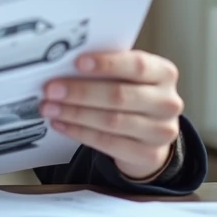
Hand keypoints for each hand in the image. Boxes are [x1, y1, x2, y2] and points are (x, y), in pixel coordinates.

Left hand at [41, 50, 183, 180]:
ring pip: (111, 121)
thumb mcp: (128, 76)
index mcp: (164, 73)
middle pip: (120, 95)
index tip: (77, 62)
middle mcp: (167, 102)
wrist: (151, 135)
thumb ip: (106, 68)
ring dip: (74, 113)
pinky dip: (79, 132)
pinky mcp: (148, 154)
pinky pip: (108, 143)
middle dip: (80, 92)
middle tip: (51, 89)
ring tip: (49, 108)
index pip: (137, 65)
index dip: (106, 63)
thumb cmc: (132, 94)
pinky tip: (61, 125)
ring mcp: (161, 131)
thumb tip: (64, 62)